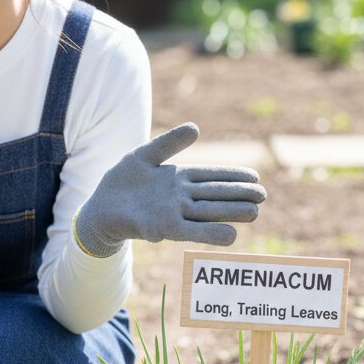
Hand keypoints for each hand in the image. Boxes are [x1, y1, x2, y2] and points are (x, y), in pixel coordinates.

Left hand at [74, 122, 265, 255]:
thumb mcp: (144, 155)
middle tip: (263, 195)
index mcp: (179, 178)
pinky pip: (191, 231)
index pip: (213, 176)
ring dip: (231, 212)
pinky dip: (210, 233)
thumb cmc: (122, 182)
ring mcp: (173, 213)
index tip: (255, 177)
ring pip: (209, 212)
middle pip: (216, 194)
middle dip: (239, 195)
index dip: (234, 176)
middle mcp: (181, 197)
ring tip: (255, 212)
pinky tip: (231, 235)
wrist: (100, 207)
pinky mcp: (162, 228)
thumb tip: (196, 128)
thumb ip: (168, 142)